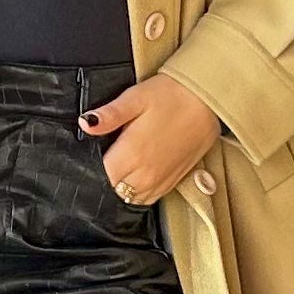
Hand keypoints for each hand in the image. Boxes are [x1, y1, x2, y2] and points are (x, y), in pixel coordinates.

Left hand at [78, 71, 221, 205]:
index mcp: (132, 154)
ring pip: (129, 198)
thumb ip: (110, 115)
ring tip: (122, 164)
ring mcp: (161, 181)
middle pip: (113, 189)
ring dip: (121, 186)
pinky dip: (138, 191)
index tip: (92, 155)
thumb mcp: (135, 97)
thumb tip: (86, 124)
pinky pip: (148, 198)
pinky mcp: (173, 182)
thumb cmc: (172, 95)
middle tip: (108, 155)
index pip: (100, 176)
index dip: (90, 167)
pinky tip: (137, 173)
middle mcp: (146, 174)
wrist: (208, 101)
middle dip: (106, 176)